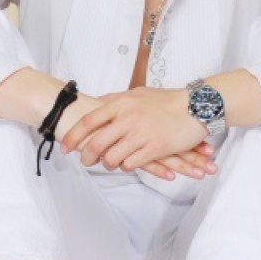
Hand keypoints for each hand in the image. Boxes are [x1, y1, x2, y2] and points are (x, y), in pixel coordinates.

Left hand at [60, 87, 211, 177]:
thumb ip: (115, 100)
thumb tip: (96, 104)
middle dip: (87, 156)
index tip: (66, 146)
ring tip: (110, 162)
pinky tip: (130, 161)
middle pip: (96, 143)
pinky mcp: (154, 148)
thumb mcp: (137, 93)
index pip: (89, 121)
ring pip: (111, 158)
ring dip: (108, 164)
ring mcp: (141, 134)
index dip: (74, 136)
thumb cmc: (166, 100)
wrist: (195, 107)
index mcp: (122, 103)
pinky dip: (126, 165)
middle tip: (85, 161)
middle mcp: (128, 118)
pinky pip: (130, 164)